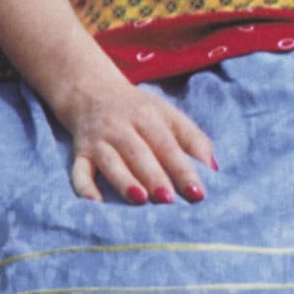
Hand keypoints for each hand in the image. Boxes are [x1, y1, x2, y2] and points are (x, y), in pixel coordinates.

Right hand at [61, 77, 216, 205]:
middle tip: (169, 200)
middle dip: (155, 176)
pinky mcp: (80, 152)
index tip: (198, 193)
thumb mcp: (167, 114)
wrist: (92, 90)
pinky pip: (79, 171)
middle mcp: (123, 127)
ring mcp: (99, 140)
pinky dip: (84, 187)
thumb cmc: (138, 110)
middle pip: (140, 153)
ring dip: (124, 180)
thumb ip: (192, 138)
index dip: (183, 169)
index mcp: (149, 117)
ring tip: (139, 200)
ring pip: (111, 161)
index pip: (169, 144)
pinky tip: (95, 203)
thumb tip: (215, 168)